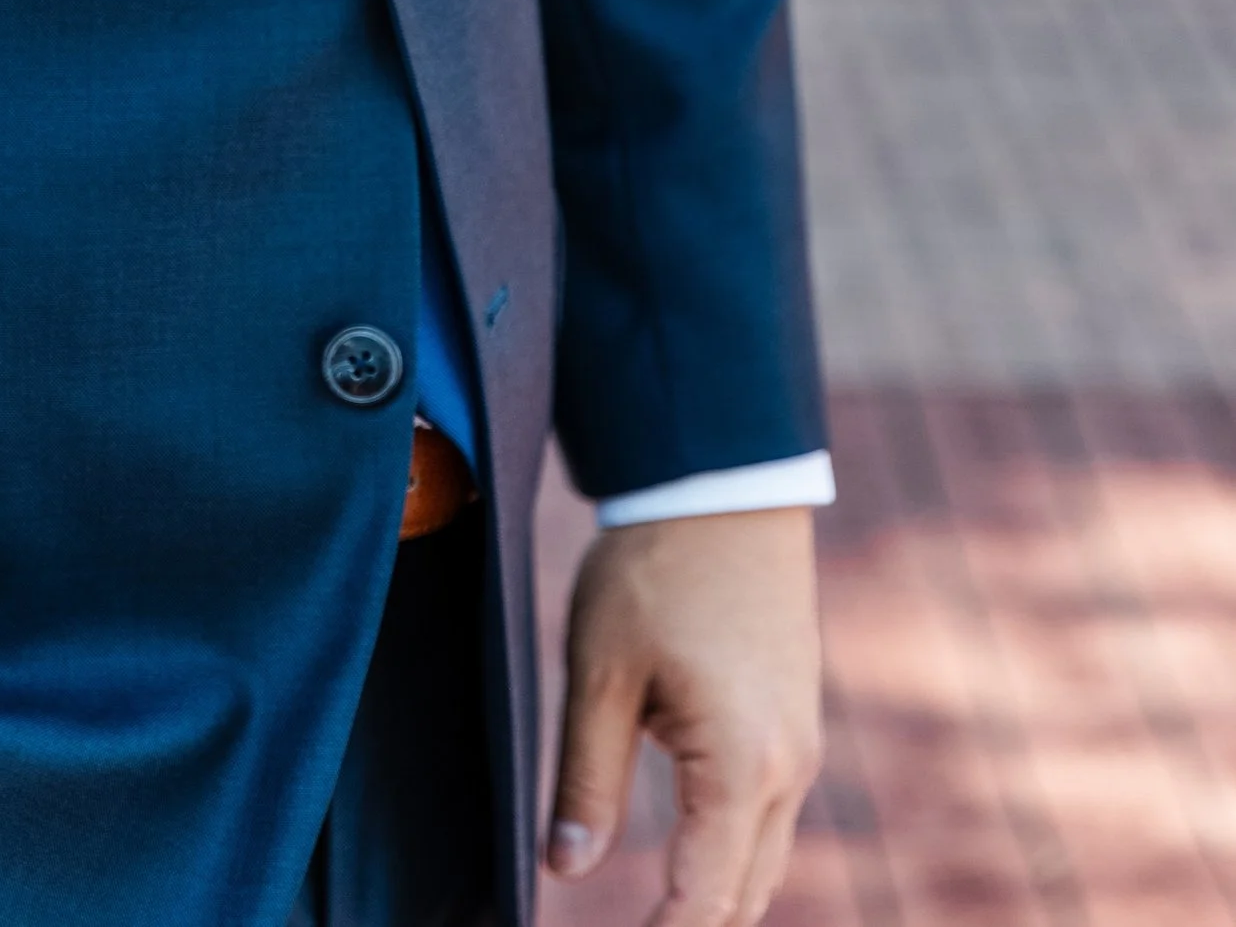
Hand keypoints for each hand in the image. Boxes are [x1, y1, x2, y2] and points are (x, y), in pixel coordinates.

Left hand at [548, 508, 821, 926]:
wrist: (724, 483)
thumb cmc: (654, 569)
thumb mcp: (600, 673)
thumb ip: (584, 778)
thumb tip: (564, 869)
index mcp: (739, 764)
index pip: (705, 900)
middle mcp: (787, 768)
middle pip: (744, 894)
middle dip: (693, 925)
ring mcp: (801, 743)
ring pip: (764, 859)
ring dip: (715, 893)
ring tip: (655, 908)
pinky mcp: (797, 719)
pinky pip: (770, 814)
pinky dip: (732, 849)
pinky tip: (685, 850)